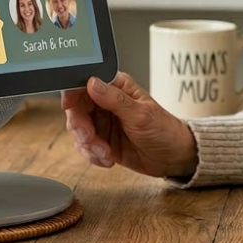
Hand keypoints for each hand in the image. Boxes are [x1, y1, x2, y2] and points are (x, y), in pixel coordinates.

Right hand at [62, 72, 198, 177]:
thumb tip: (91, 83)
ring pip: (78, 129)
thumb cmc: (163, 129)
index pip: (85, 82)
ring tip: (106, 154)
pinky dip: (92, 155)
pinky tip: (108, 159)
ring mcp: (103, 121)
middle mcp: (106, 102)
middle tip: (91, 138)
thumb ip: (114, 99)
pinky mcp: (102, 140)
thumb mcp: (141, 114)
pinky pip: (85, 146)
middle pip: (76, 108)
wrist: (173, 157)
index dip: (73, 93)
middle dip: (81, 126)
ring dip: (88, 144)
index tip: (69, 106)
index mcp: (116, 86)